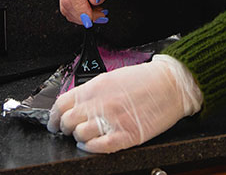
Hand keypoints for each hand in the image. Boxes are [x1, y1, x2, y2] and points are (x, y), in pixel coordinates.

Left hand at [48, 54, 202, 152]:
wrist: (172, 84)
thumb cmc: (145, 80)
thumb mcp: (112, 78)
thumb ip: (92, 91)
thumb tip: (75, 105)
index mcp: (95, 87)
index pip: (61, 104)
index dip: (54, 116)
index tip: (55, 122)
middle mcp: (100, 103)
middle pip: (67, 122)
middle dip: (66, 128)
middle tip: (71, 130)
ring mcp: (112, 120)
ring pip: (80, 136)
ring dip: (80, 138)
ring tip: (86, 136)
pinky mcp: (126, 135)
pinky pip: (99, 147)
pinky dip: (91, 148)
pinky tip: (92, 145)